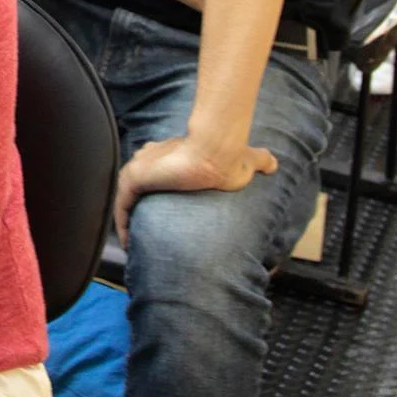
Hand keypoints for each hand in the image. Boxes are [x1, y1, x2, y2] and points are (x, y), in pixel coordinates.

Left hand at [113, 134, 278, 240]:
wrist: (216, 152)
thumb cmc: (229, 157)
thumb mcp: (248, 160)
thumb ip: (259, 160)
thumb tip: (275, 164)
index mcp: (170, 153)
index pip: (154, 174)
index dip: (155, 193)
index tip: (158, 215)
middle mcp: (150, 158)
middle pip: (136, 188)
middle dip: (137, 210)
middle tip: (141, 235)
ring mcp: (139, 167)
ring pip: (125, 200)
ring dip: (127, 221)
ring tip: (133, 244)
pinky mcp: (134, 177)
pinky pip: (120, 207)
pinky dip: (121, 224)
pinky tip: (127, 243)